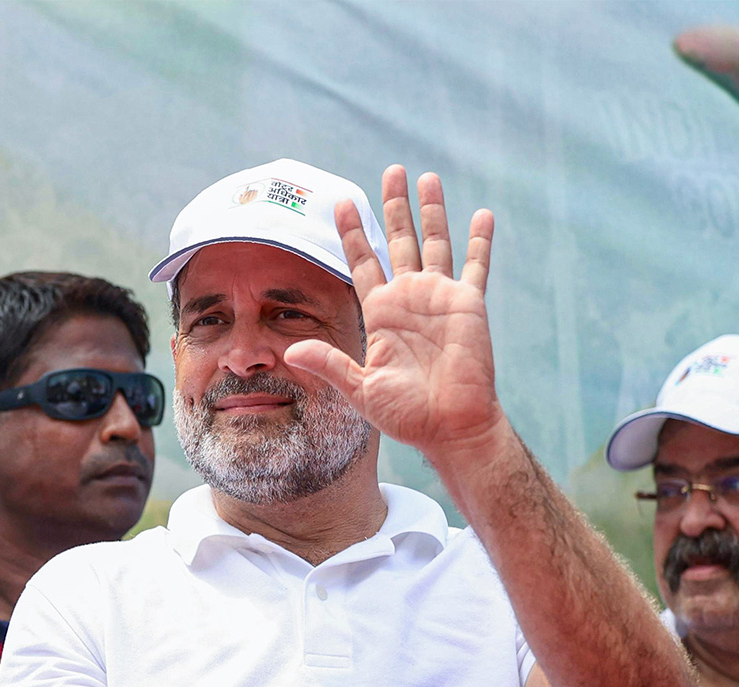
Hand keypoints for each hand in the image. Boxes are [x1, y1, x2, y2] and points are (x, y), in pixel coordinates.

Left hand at [284, 166, 500, 461]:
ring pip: (435, 243)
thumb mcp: (359, 389)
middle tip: (389, 171)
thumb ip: (329, 363)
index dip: (353, 234)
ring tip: (427, 177)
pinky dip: (480, 240)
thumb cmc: (405, 414)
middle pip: (398, 241)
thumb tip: (292, 350)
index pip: (363, 263)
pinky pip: (476, 266)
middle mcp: (409, 299)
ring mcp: (440, 298)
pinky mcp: (469, 305)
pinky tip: (482, 214)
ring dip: (432, 210)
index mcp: (380, 314)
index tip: (342, 203)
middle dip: (393, 206)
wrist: (448, 426)